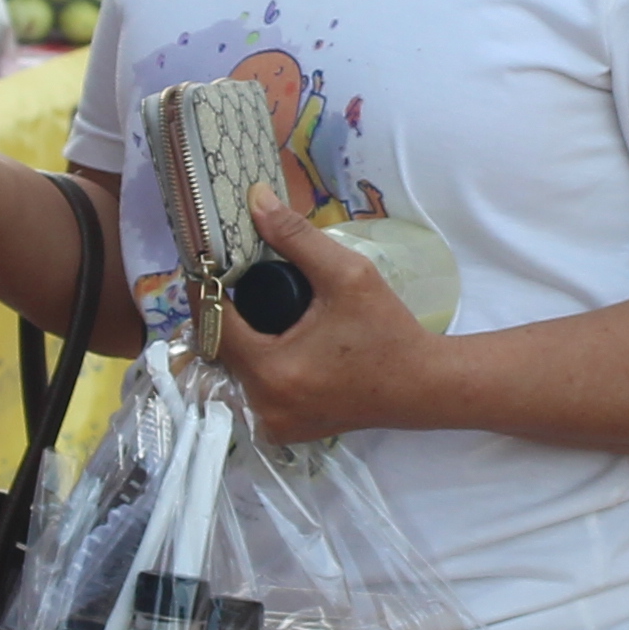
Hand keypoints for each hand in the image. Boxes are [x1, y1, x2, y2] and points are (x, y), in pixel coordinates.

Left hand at [212, 179, 440, 444]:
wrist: (422, 385)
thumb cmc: (388, 331)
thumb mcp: (347, 274)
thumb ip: (296, 236)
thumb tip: (256, 199)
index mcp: (273, 370)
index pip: (213, 325)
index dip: (206, 290)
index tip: (207, 262)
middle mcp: (263, 406)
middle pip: (220, 348)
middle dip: (225, 311)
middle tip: (236, 277)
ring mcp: (271, 423)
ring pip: (234, 369)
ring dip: (239, 337)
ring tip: (255, 303)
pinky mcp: (282, 429)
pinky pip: (252, 388)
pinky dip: (256, 361)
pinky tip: (272, 336)